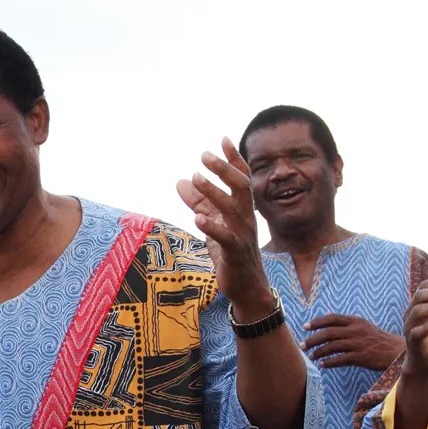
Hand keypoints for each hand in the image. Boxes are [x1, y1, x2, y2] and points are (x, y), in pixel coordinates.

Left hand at [175, 137, 269, 311]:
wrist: (248, 289)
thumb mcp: (213, 224)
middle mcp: (247, 218)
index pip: (242, 179)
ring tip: (195, 177)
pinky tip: (198, 218)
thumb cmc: (231, 254)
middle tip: (204, 155)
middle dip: (224, 169)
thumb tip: (180, 181)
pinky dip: (213, 227)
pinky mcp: (235, 254)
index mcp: (243, 209)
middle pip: (240, 187)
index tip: (223, 139)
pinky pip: (226, 238)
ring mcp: (243, 235)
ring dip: (213, 192)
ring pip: (231, 208)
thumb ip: (199, 203)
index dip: (234, 159)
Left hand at [304, 313, 402, 370]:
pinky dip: (329, 362)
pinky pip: (340, 359)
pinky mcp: (360, 357)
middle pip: (328, 333)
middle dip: (313, 339)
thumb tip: (327, 317)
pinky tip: (323, 365)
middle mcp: (355, 331)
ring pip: (332, 347)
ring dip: (319, 352)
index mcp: (356, 321)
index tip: (305, 326)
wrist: (396, 351)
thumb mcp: (364, 326)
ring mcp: (357, 344)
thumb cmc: (379, 339)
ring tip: (311, 356)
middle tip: (302, 345)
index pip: (332, 319)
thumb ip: (347, 323)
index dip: (317, 322)